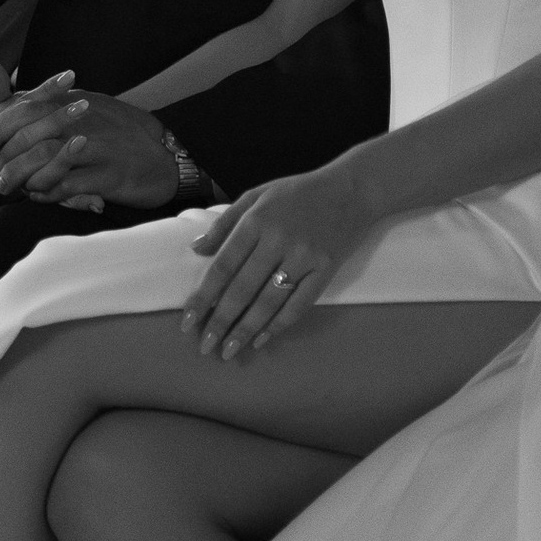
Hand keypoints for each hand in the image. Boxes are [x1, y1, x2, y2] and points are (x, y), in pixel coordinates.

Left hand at [0, 69, 178, 216]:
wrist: (168, 157)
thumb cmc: (123, 136)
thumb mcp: (88, 108)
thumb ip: (50, 101)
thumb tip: (13, 96)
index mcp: (77, 100)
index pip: (27, 104)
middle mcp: (86, 119)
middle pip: (31, 130)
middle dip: (4, 152)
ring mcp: (98, 147)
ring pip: (46, 158)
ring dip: (22, 175)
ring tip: (10, 188)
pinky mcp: (109, 175)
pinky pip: (68, 184)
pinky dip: (48, 192)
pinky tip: (40, 196)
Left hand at [182, 165, 374, 360]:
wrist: (352, 189)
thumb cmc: (298, 192)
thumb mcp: (257, 195)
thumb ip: (225, 223)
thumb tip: (196, 249)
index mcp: (257, 220)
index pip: (223, 266)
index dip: (204, 296)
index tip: (188, 321)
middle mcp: (278, 239)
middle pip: (242, 289)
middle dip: (221, 322)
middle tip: (205, 346)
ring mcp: (304, 256)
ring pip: (269, 302)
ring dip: (246, 330)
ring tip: (229, 351)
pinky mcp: (326, 269)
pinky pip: (299, 304)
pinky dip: (279, 324)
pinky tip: (262, 339)